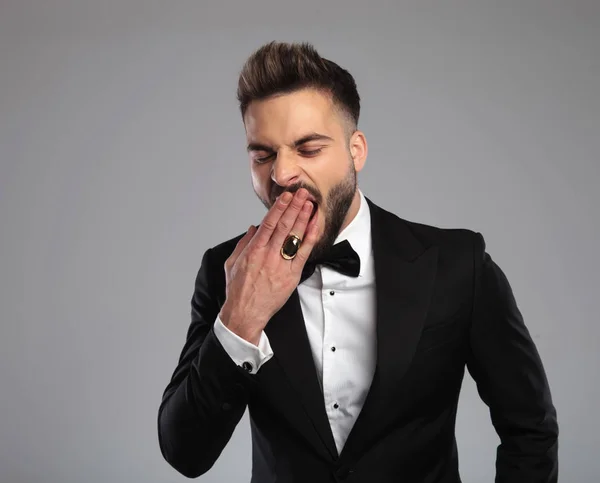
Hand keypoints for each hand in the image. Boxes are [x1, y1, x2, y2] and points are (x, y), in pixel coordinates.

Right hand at [219, 188, 318, 344]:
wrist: (245, 313)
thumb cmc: (238, 290)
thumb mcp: (231, 263)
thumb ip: (243, 244)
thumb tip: (253, 228)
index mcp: (253, 250)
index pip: (268, 223)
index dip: (279, 208)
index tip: (286, 196)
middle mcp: (268, 255)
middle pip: (284, 226)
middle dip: (294, 207)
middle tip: (303, 193)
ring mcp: (280, 265)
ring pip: (294, 237)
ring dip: (303, 218)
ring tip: (310, 204)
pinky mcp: (291, 276)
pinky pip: (303, 254)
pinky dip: (309, 238)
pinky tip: (314, 226)